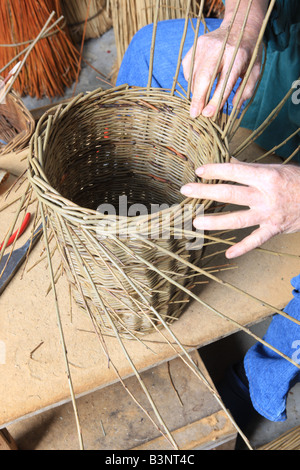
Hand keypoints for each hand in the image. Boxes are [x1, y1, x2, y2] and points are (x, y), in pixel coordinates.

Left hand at [180, 160, 299, 257]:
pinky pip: (256, 241)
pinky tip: (228, 254)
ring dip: (215, 222)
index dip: (215, 170)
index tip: (199, 171)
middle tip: (186, 191)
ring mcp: (268, 215)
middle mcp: (265, 196)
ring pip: (237, 219)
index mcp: (266, 177)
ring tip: (196, 223)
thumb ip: (250, 168)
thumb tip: (229, 161)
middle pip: (229, 194)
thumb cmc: (296, 181)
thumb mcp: (275, 169)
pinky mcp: (274, 229)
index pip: (234, 172)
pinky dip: (242, 248)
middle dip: (205, 192)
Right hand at [182, 21, 262, 118]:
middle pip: (204, 78)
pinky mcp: (197, 44)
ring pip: (194, 75)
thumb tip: (235, 107)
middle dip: (198, 99)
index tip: (208, 114)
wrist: (241, 24)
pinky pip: (189, 68)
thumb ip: (247, 90)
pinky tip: (199, 84)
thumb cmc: (249, 53)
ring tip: (198, 103)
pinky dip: (191, 80)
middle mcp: (220, 49)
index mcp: (238, 57)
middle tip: (194, 114)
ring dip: (195, 92)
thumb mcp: (255, 70)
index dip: (215, 100)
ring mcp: (206, 45)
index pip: (225, 83)